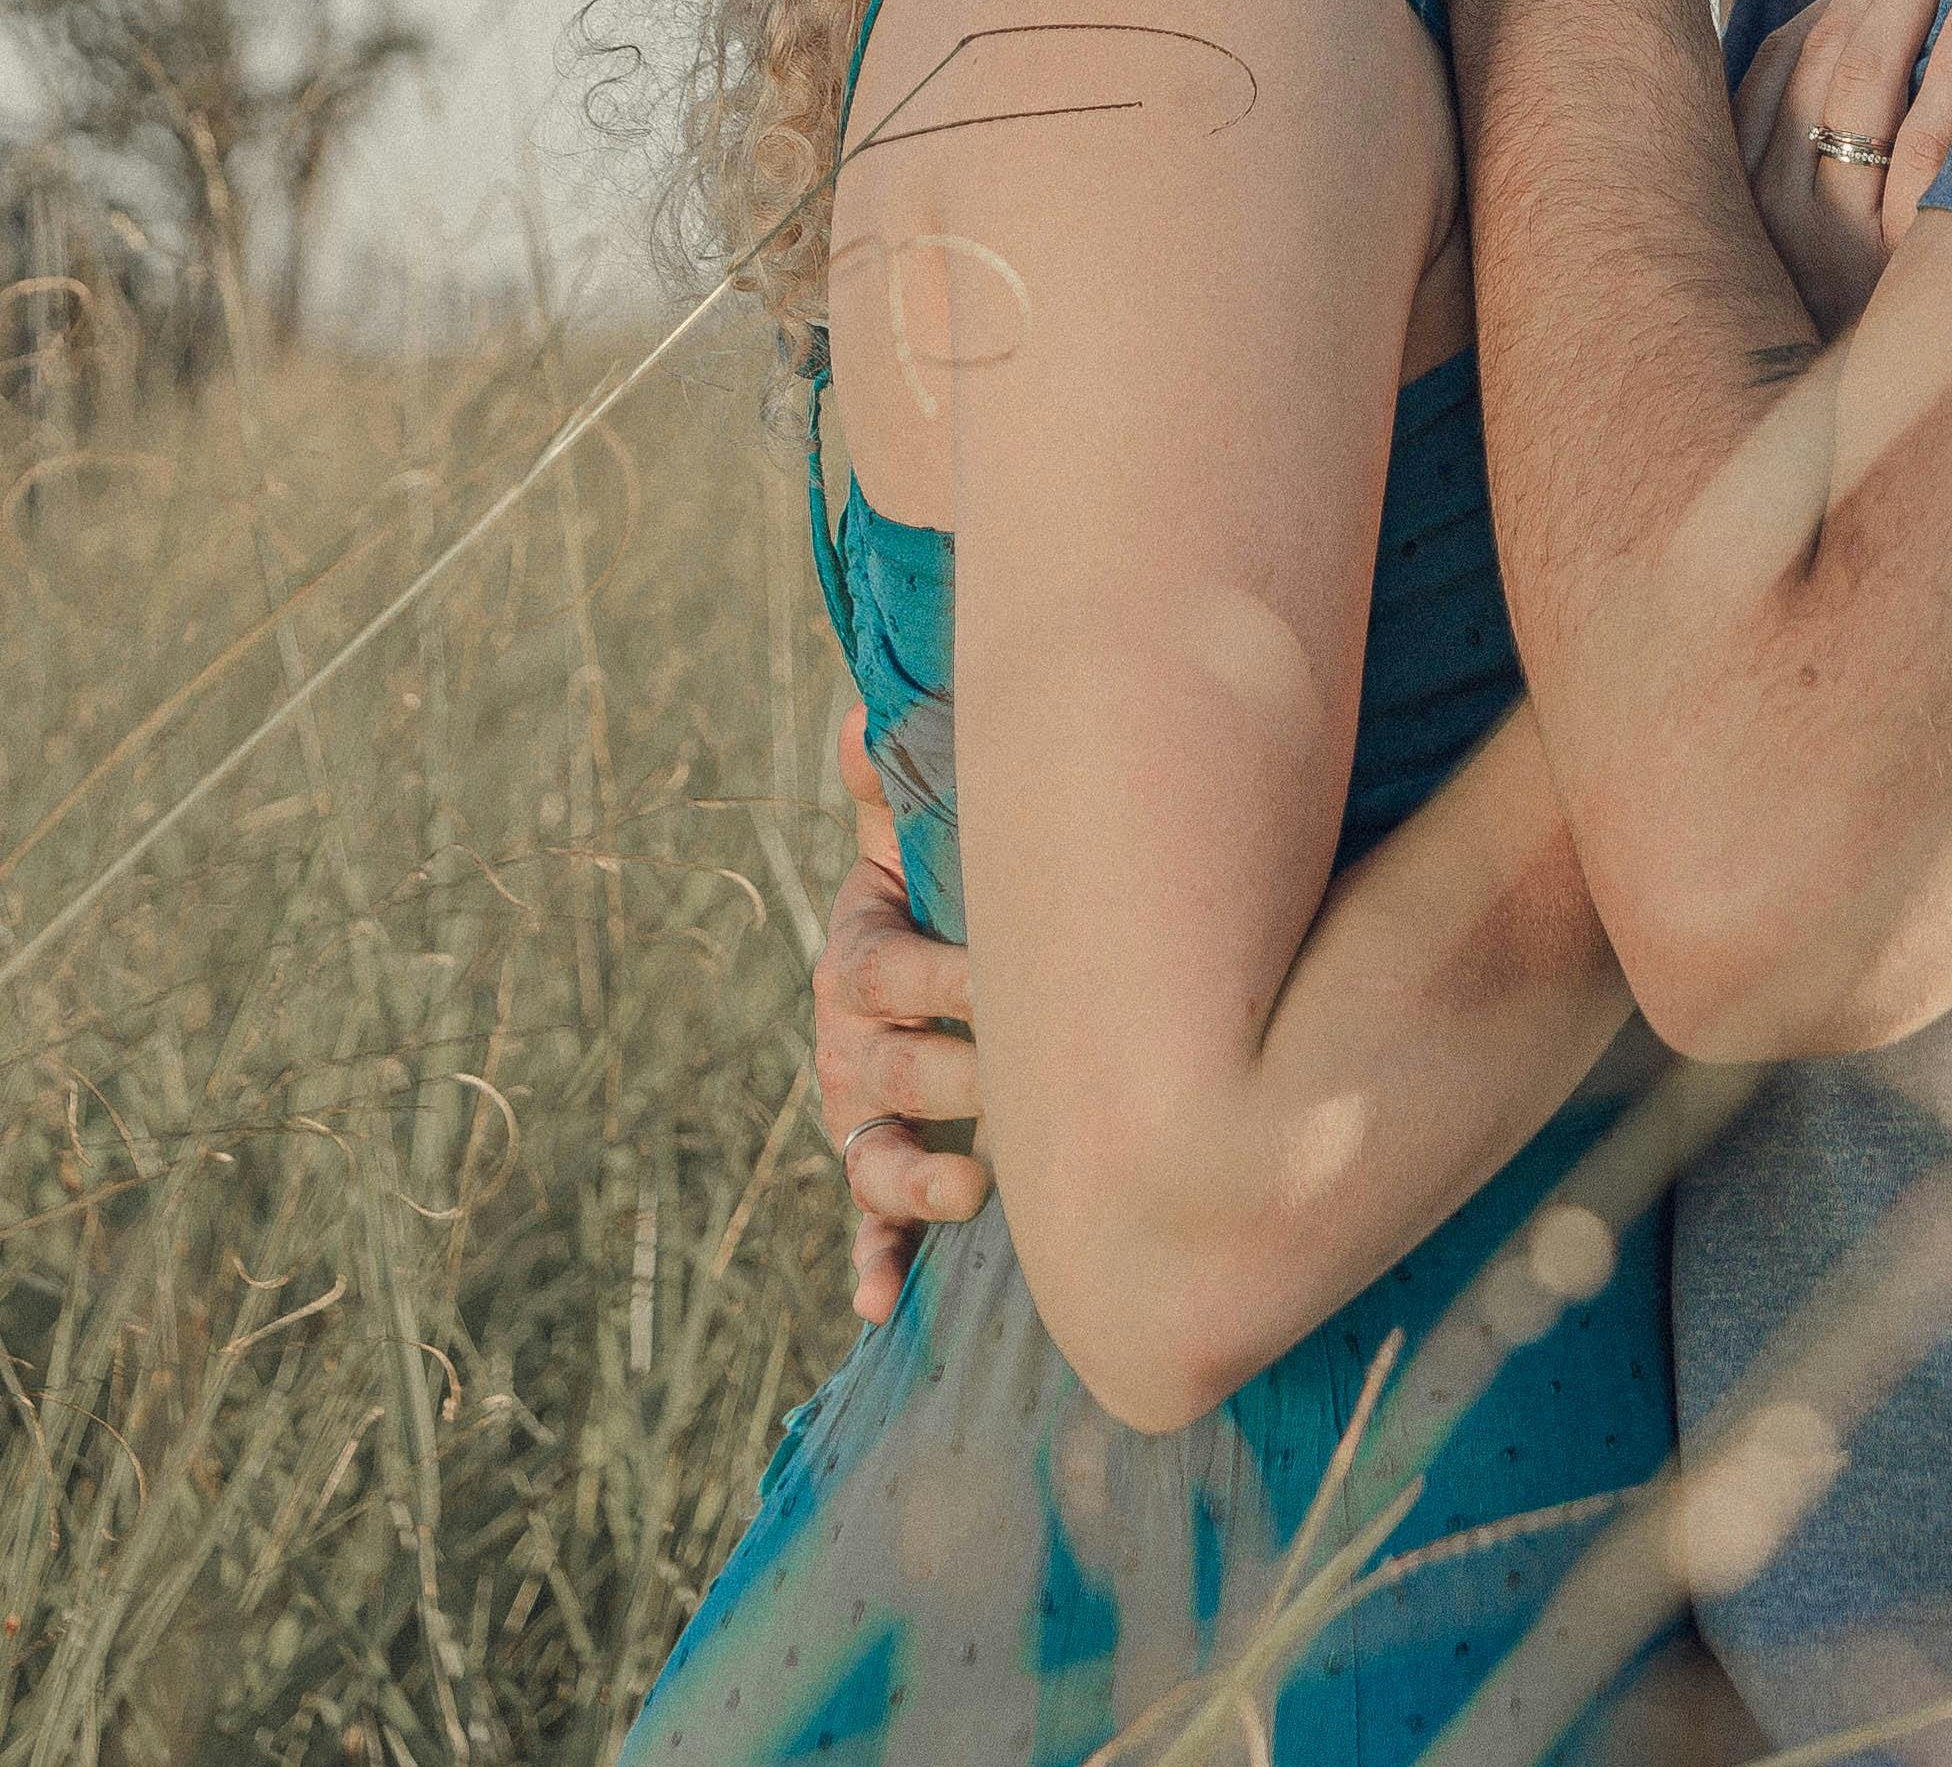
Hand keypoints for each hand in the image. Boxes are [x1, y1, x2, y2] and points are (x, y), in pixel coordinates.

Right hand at [816, 702, 990, 1322]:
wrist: (950, 925)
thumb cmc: (953, 866)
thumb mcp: (923, 819)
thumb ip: (892, 776)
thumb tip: (861, 719)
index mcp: (857, 953)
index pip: (881, 974)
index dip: (940, 979)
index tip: (1007, 981)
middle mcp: (849, 1043)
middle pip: (888, 1071)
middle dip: (957, 1078)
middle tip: (1029, 1083)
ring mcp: (866, 1113)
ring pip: (872, 1157)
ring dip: (916, 1183)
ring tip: (973, 1191)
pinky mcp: (889, 1169)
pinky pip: (869, 1226)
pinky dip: (875, 1263)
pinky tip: (883, 1306)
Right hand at [1733, 0, 1951, 337]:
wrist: (1850, 509)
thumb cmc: (1829, 370)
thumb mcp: (1796, 271)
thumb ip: (1808, 170)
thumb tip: (1852, 65)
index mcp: (1737, 200)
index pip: (1780, 58)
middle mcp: (1770, 211)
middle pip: (1821, 51)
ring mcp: (1830, 242)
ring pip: (1859, 82)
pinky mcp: (1894, 276)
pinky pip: (1926, 148)